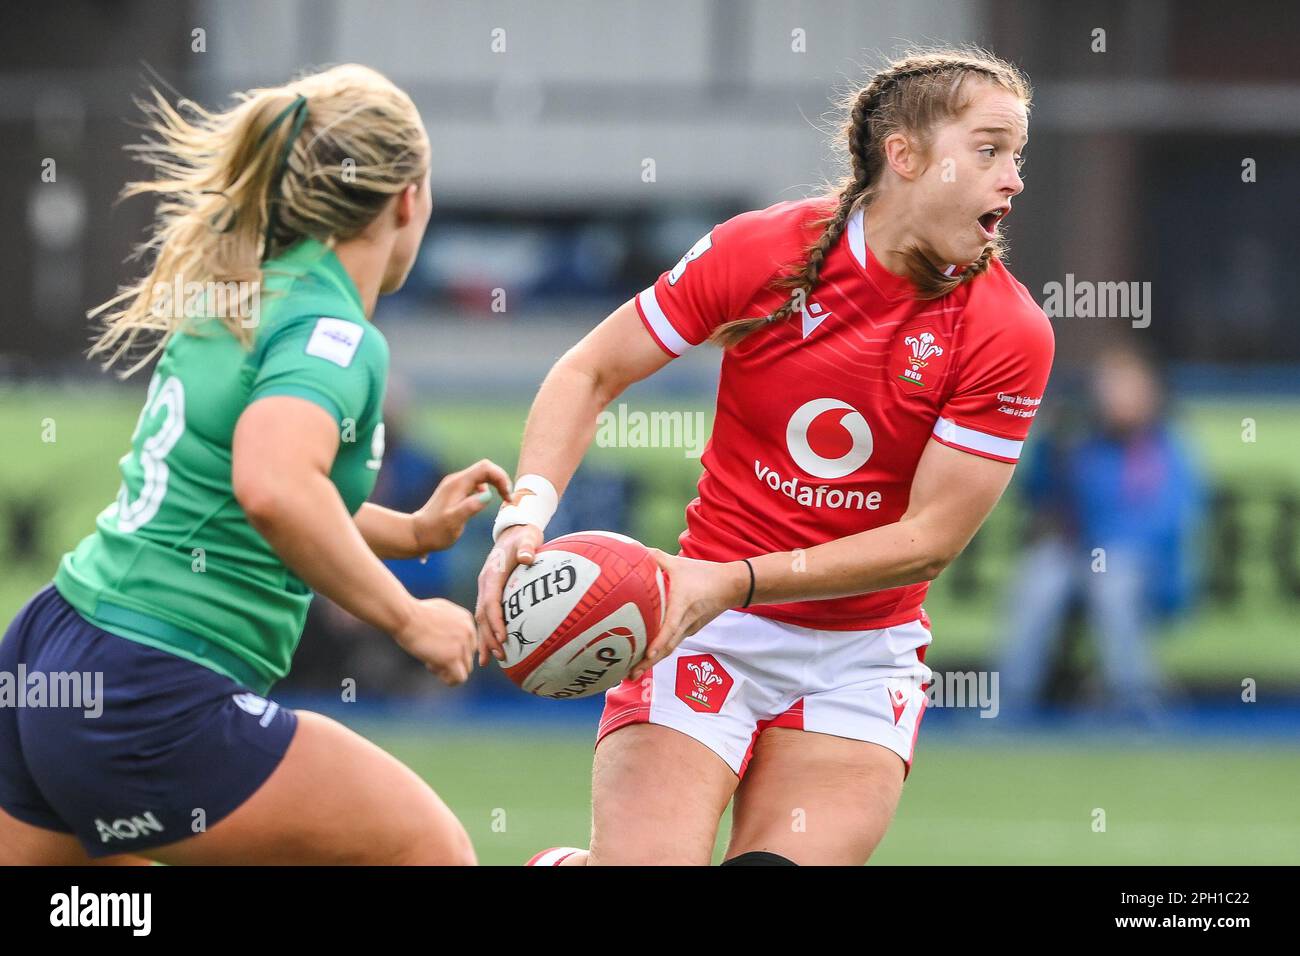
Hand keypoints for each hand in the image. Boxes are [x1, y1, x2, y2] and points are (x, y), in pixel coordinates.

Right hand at [393, 598, 476, 685]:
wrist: (405, 616)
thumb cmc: (415, 612)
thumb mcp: (440, 610)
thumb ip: (452, 622)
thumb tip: (454, 637)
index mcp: (467, 620)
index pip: (469, 644)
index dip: (453, 649)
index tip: (436, 646)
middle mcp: (469, 632)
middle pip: (467, 657)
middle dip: (451, 660)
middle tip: (431, 654)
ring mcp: (462, 645)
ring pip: (466, 669)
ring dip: (448, 670)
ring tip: (430, 662)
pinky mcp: (452, 658)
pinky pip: (460, 678)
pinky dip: (447, 679)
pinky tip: (431, 666)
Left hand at [412, 459, 512, 554]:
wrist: (416, 535)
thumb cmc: (435, 532)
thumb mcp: (454, 522)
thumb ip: (470, 507)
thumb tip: (488, 495)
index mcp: (458, 484)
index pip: (486, 468)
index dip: (501, 477)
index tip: (507, 496)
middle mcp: (457, 480)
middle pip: (485, 469)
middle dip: (500, 480)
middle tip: (508, 499)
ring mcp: (455, 485)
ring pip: (481, 476)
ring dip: (495, 484)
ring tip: (502, 501)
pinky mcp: (455, 492)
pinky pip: (475, 484)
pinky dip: (487, 489)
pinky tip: (485, 503)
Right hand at [474, 521, 542, 664]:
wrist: (514, 529)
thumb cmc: (524, 535)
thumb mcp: (528, 538)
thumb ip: (527, 547)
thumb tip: (528, 557)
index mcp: (492, 573)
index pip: (491, 602)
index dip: (496, 621)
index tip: (503, 638)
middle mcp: (485, 583)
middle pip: (483, 615)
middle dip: (489, 637)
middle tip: (500, 656)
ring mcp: (486, 588)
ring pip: (481, 618)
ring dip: (485, 639)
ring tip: (491, 660)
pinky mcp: (490, 592)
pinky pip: (486, 615)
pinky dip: (487, 631)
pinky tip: (492, 647)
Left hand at [628, 550, 749, 681]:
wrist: (731, 586)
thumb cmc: (705, 574)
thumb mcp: (680, 563)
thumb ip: (656, 558)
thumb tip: (632, 550)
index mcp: (683, 604)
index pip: (671, 625)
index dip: (660, 641)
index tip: (648, 654)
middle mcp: (686, 621)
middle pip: (667, 646)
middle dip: (648, 662)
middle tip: (629, 675)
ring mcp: (689, 628)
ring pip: (669, 649)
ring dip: (651, 662)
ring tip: (632, 674)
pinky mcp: (690, 630)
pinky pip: (672, 643)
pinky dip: (659, 652)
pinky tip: (645, 658)